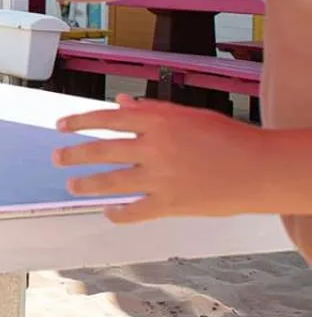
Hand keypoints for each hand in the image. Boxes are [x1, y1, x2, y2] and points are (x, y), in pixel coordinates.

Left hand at [53, 94, 269, 222]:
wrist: (260, 169)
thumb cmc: (228, 137)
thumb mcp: (188, 116)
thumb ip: (151, 111)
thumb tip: (121, 103)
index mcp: (159, 121)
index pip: (107, 118)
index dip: (79, 121)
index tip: (60, 125)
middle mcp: (155, 148)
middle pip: (102, 150)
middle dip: (74, 154)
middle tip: (57, 158)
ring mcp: (161, 178)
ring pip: (111, 182)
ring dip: (87, 184)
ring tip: (72, 184)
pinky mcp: (171, 204)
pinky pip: (134, 211)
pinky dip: (118, 213)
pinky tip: (108, 212)